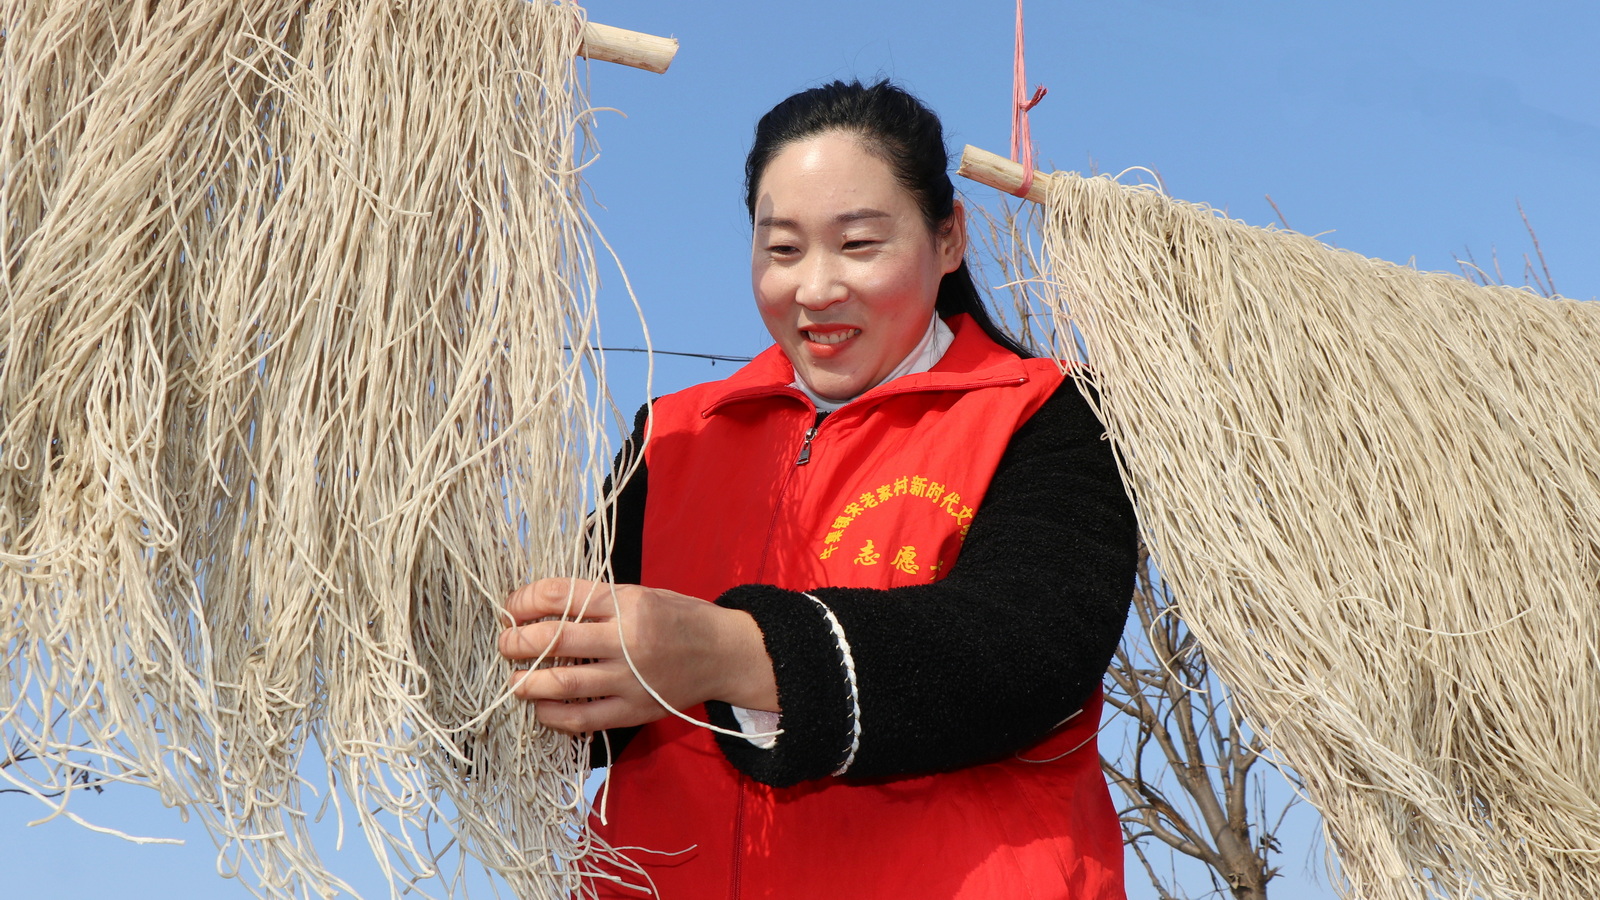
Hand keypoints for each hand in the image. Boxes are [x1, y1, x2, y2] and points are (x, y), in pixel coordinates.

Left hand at [498, 577, 777, 733]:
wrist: (724, 653)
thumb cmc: (679, 618)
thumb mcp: (640, 594)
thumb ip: (596, 601)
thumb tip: (539, 609)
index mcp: (626, 602)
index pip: (560, 596)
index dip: (524, 601)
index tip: (510, 607)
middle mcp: (626, 639)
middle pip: (553, 639)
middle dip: (516, 643)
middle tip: (504, 644)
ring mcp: (630, 679)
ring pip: (562, 684)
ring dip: (527, 683)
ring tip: (514, 680)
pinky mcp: (633, 711)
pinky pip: (582, 719)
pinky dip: (553, 715)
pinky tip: (541, 708)